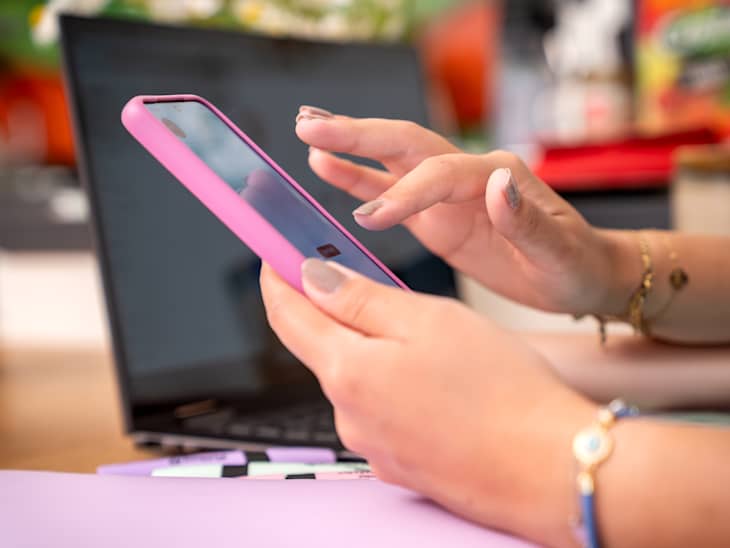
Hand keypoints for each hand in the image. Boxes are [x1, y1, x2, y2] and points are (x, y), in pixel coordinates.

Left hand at [260, 258, 594, 545]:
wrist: (550, 469)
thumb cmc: (501, 389)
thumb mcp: (429, 320)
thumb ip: (360, 299)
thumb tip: (311, 278)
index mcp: (348, 373)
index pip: (287, 316)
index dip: (277, 278)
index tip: (275, 254)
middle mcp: (349, 416)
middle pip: (322, 348)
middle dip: (333, 311)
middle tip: (362, 278)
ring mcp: (373, 445)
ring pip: (356, 379)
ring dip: (371, 351)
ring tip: (422, 336)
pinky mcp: (399, 464)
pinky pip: (381, 410)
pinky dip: (393, 385)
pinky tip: (436, 381)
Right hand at [295, 107, 636, 316]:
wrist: (579, 276)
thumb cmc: (573, 263)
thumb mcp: (560, 251)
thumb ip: (526, 220)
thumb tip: (499, 184)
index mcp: (497, 175)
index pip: (439, 174)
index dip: (404, 194)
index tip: (370, 219)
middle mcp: (468, 175)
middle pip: (405, 145)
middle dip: (357, 136)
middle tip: (310, 127)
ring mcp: (448, 195)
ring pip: (391, 163)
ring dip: (350, 148)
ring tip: (309, 137)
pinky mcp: (436, 217)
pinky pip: (391, 193)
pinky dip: (358, 182)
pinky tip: (329, 170)